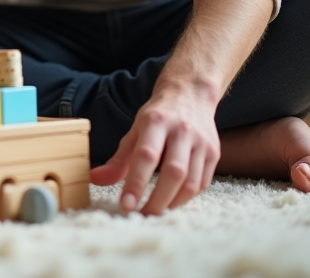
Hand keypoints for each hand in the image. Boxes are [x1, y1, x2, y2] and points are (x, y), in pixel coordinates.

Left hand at [89, 82, 220, 214]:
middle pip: (173, 172)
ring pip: (190, 181)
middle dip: (157, 199)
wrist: (190, 94)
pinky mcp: (214, 152)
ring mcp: (201, 142)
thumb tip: (95, 178)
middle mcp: (182, 130)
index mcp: (157, 121)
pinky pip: (202, 183)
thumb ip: (118, 158)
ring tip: (156, 211)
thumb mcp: (135, 130)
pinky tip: (172, 200)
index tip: (126, 204)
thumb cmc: (158, 116)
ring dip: (172, 202)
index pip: (146, 156)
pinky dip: (186, 197)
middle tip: (142, 214)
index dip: (136, 183)